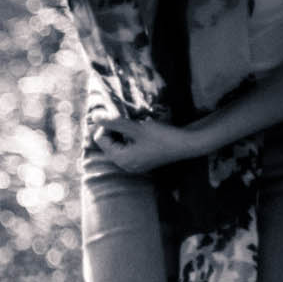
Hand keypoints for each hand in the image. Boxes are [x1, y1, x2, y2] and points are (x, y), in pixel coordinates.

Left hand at [90, 117, 207, 172]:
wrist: (187, 144)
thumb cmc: (162, 136)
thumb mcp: (136, 127)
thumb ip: (115, 122)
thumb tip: (95, 116)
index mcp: (121, 159)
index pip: (100, 139)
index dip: (106, 125)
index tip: (119, 115)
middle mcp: (125, 165)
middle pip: (108, 143)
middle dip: (114, 129)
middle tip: (127, 118)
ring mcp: (134, 165)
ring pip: (118, 144)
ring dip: (123, 132)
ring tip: (135, 124)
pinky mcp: (142, 161)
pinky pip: (128, 148)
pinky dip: (131, 138)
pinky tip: (142, 131)